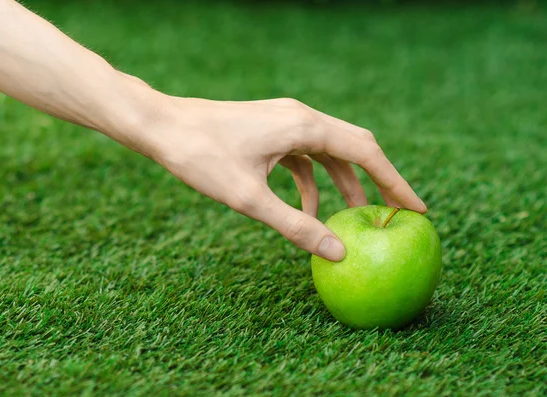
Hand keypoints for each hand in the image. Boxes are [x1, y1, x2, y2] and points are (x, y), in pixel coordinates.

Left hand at [122, 88, 426, 260]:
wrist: (161, 127)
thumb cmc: (201, 157)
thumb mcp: (250, 198)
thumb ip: (296, 226)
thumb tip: (337, 251)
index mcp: (304, 125)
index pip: (366, 152)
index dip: (395, 181)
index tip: (417, 208)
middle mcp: (300, 117)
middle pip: (354, 148)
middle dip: (376, 181)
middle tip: (395, 212)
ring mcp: (285, 121)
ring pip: (328, 153)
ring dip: (342, 184)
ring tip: (353, 218)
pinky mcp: (270, 131)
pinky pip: (303, 156)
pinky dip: (311, 182)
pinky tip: (306, 210)